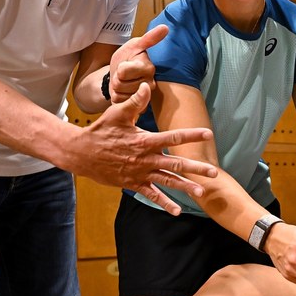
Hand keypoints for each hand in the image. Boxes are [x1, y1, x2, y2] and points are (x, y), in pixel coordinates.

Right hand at [64, 81, 217, 213]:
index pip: (173, 137)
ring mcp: (140, 173)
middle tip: (214, 172)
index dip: (192, 135)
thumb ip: (135, 102)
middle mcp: (145, 159)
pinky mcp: (133, 184)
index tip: (208, 134)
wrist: (82, 154)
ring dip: (185, 187)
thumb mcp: (117, 113)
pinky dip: (164, 203)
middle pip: (175, 164)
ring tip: (202, 192)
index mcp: (144, 141)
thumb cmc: (101, 131)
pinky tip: (177, 210)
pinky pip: (152, 195)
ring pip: (167, 181)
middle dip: (196, 168)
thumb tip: (147, 85)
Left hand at [105, 24, 166, 102]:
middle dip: (117, 78)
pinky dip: (117, 97)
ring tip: (123, 82)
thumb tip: (165, 27)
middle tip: (123, 75)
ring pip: (119, 94)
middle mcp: (150, 83)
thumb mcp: (134, 45)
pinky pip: (119, 102)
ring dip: (117, 88)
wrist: (121, 74)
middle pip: (120, 83)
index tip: (125, 64)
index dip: (120, 68)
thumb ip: (149, 38)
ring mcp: (145, 97)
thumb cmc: (128, 58)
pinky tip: (123, 92)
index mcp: (149, 68)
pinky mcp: (138, 107)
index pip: (124, 70)